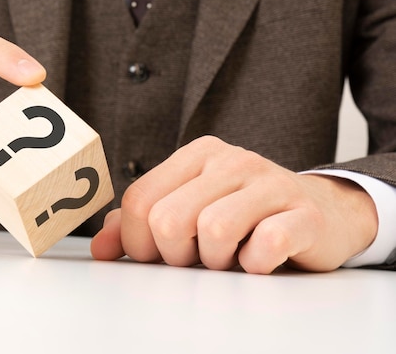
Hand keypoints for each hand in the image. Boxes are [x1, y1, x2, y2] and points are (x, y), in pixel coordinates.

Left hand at [91, 136, 377, 273]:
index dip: (138, 242)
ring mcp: (269, 182)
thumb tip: (100, 248)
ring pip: (214, 230)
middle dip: (176, 254)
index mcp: (196, 155)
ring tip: (231, 255)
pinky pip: (265, 245)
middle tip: (197, 257)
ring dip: (216, 261)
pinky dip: (255, 264)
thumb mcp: (187, 211)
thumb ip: (139, 224)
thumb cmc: (244, 215)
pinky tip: (260, 257)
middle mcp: (231, 160)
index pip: (139, 201)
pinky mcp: (303, 212)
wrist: (320, 213)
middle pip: (168, 219)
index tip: (158, 254)